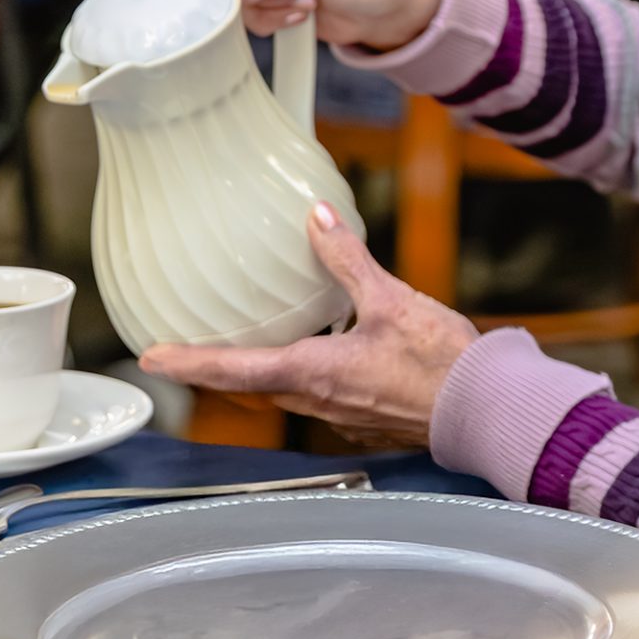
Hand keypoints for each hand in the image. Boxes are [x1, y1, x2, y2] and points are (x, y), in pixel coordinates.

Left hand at [140, 202, 478, 447]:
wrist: (485, 408)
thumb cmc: (442, 363)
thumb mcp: (391, 299)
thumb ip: (347, 259)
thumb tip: (317, 217)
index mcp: (313, 372)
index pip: (232, 370)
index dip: (187, 362)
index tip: (152, 357)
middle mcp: (319, 401)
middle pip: (253, 386)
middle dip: (221, 371)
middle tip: (193, 352)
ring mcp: (343, 417)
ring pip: (288, 394)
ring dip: (266, 373)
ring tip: (259, 348)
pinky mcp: (368, 421)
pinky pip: (323, 399)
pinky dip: (309, 378)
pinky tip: (332, 358)